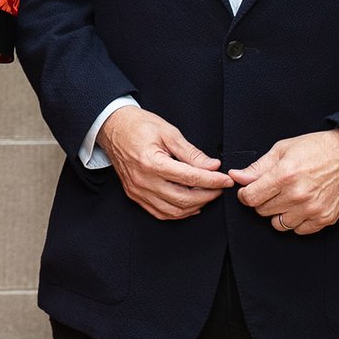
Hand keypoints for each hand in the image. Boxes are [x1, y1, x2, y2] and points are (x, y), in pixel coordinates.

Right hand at [98, 106, 232, 219]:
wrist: (112, 127)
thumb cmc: (137, 125)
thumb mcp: (168, 132)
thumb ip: (191, 152)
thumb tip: (212, 166)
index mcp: (151, 162)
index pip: (190, 177)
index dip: (212, 180)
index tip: (225, 180)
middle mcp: (143, 180)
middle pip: (183, 199)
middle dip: (207, 195)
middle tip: (219, 188)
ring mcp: (137, 190)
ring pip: (173, 210)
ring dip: (195, 206)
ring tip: (206, 195)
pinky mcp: (134, 195)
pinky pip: (160, 213)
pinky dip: (178, 212)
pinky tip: (189, 205)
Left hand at [230, 129, 338, 235]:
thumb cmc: (320, 148)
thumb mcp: (284, 149)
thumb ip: (258, 167)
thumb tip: (238, 176)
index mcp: (285, 175)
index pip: (250, 198)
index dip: (246, 194)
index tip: (249, 190)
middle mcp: (298, 195)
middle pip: (262, 211)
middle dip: (263, 201)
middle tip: (273, 189)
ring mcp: (312, 209)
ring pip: (278, 224)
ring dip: (278, 213)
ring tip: (286, 198)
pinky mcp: (325, 218)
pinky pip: (298, 230)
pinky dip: (295, 221)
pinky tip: (299, 207)